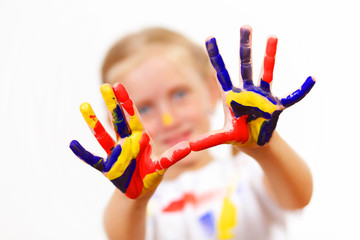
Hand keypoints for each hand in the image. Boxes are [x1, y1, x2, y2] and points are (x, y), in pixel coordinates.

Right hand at [70, 83, 190, 198]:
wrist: (137, 192)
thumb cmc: (151, 176)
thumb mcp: (162, 167)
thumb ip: (171, 157)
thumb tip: (180, 145)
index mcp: (139, 139)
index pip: (132, 117)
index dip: (126, 102)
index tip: (119, 86)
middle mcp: (125, 142)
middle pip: (118, 120)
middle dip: (112, 104)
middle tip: (104, 86)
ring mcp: (114, 153)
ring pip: (103, 135)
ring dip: (94, 122)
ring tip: (83, 105)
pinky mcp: (106, 167)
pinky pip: (93, 159)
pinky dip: (83, 153)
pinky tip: (72, 143)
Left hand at [190, 25, 314, 149]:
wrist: (256, 144)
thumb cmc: (239, 136)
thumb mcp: (224, 137)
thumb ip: (209, 139)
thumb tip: (190, 147)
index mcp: (231, 95)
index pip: (221, 72)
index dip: (215, 56)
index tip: (209, 37)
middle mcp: (247, 91)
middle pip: (245, 64)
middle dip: (244, 46)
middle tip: (245, 26)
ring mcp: (262, 95)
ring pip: (266, 71)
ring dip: (269, 56)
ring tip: (272, 36)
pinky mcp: (276, 105)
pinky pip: (292, 96)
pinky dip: (301, 90)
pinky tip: (312, 79)